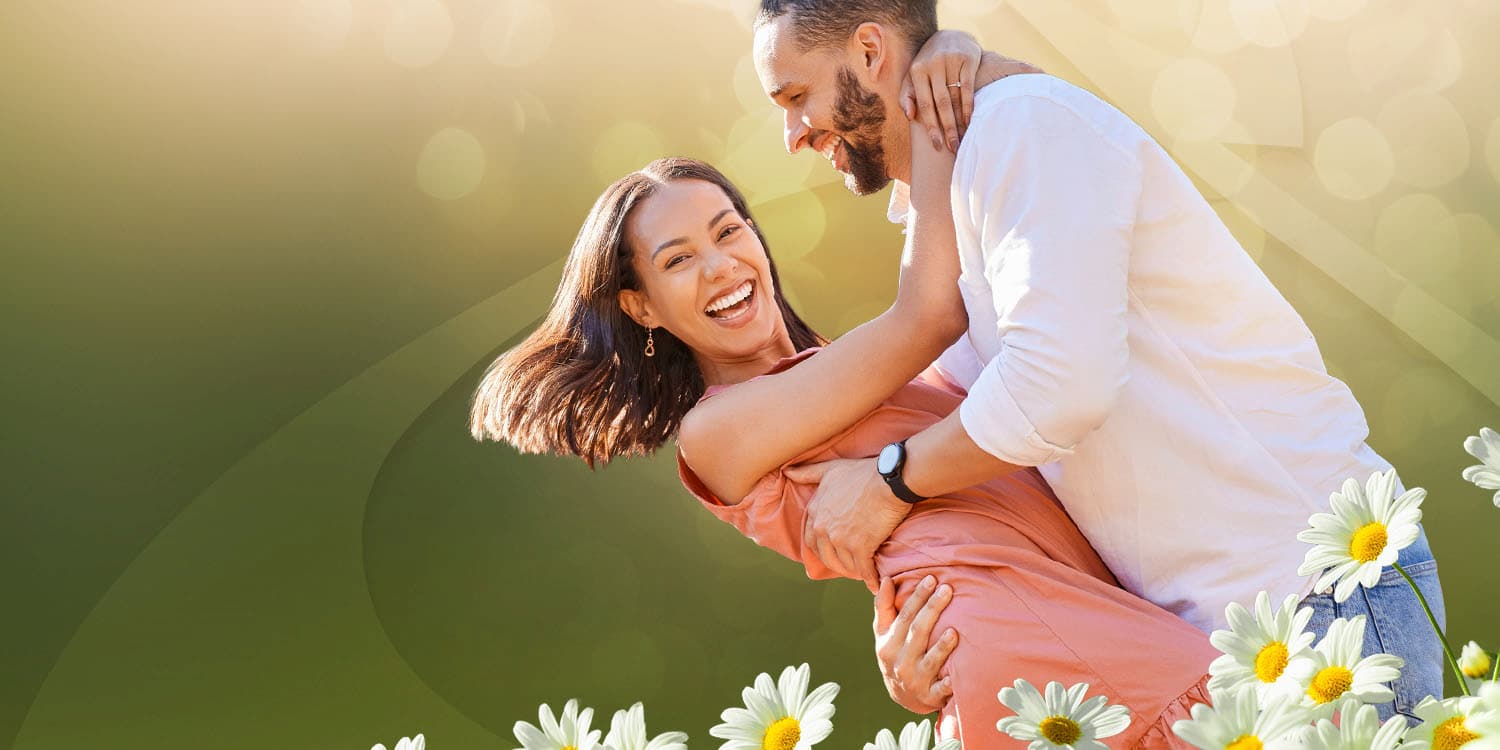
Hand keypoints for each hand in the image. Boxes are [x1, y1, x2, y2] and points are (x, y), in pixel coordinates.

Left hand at [784, 457, 910, 592]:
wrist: (890, 479)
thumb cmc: (862, 473)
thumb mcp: (830, 469)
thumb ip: (808, 473)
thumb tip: (788, 472)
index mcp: (815, 512)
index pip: (812, 540)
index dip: (824, 548)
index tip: (835, 551)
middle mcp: (823, 528)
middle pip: (826, 556)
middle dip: (837, 563)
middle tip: (850, 565)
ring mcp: (840, 539)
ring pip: (845, 565)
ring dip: (854, 571)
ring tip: (862, 572)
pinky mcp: (860, 547)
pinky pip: (863, 570)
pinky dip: (870, 579)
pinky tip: (875, 584)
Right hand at [874, 575, 958, 713]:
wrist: (902, 696)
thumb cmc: (896, 654)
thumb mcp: (884, 634)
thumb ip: (884, 607)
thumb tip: (885, 579)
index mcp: (888, 644)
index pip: (904, 616)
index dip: (917, 597)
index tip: (930, 579)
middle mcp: (900, 661)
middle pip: (917, 632)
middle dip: (932, 610)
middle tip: (947, 589)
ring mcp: (915, 680)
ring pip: (930, 661)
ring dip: (941, 647)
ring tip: (953, 631)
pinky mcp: (930, 696)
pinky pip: (940, 690)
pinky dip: (947, 684)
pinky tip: (955, 677)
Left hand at [901, 29, 980, 152]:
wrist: (950, 37)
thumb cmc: (928, 65)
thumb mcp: (914, 77)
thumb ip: (907, 96)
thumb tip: (910, 116)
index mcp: (917, 71)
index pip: (923, 104)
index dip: (930, 127)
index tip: (937, 146)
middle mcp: (933, 65)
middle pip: (940, 103)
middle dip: (947, 128)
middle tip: (953, 148)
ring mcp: (951, 61)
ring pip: (955, 97)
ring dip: (959, 121)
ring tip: (963, 139)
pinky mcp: (967, 59)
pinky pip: (968, 88)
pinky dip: (969, 106)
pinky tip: (970, 121)